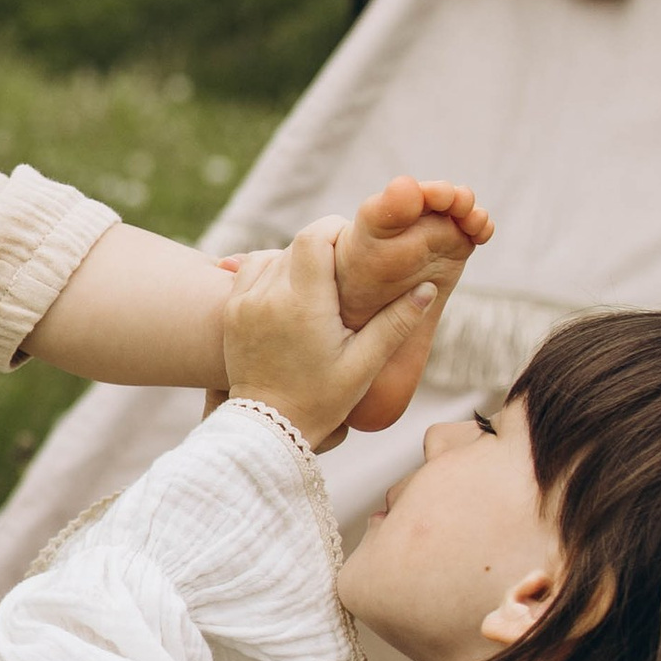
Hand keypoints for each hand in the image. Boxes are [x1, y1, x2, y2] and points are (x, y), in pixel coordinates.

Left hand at [222, 222, 443, 451]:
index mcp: (303, 304)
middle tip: (346, 274)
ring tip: (321, 290)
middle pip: (297, 245)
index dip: (338, 232)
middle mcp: (268, 295)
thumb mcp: (364, 364)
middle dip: (324, 250)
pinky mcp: (232, 311)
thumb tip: (428, 287)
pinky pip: (250, 271)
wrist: (268, 428)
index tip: (356, 250)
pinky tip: (293, 294)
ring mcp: (244, 302)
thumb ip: (396, 323)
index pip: (315, 237)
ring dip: (298, 262)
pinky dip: (273, 272)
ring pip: (274, 255)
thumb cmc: (321, 399)